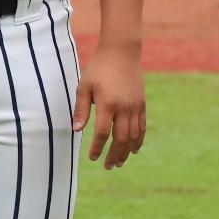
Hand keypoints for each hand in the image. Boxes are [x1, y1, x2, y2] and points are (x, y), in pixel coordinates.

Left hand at [73, 44, 145, 167]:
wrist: (122, 52)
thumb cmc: (99, 69)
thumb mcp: (84, 87)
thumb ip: (81, 109)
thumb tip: (77, 130)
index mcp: (108, 104)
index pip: (103, 133)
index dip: (97, 148)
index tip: (92, 157)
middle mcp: (124, 107)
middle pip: (121, 138)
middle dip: (114, 155)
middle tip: (108, 166)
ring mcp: (135, 106)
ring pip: (134, 135)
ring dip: (127, 151)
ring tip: (120, 162)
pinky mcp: (142, 103)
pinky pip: (142, 126)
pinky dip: (139, 140)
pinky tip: (134, 149)